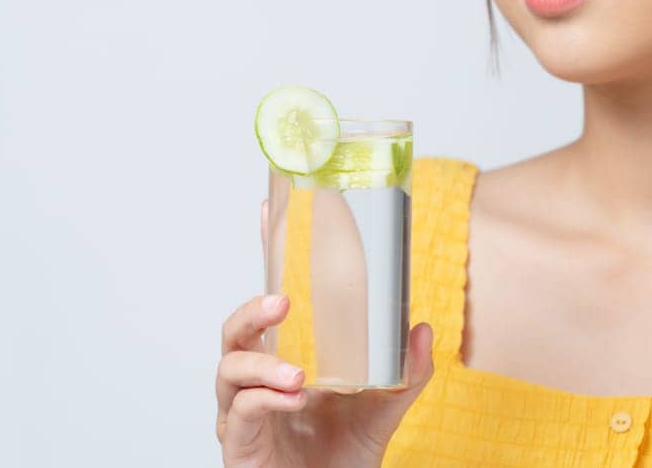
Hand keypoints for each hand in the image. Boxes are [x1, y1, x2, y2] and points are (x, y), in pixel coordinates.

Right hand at [216, 198, 433, 467]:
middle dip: (252, 308)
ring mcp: (242, 411)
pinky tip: (292, 399)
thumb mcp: (386, 404)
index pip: (270, 301)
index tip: (267, 208)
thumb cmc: (345, 452)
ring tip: (299, 375)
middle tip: (283, 301)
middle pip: (234, 330)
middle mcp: (257, 378)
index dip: (266, 255)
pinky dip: (264, 401)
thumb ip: (408, 371)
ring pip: (229, 369)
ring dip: (262, 364)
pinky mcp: (239, 445)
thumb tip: (423, 328)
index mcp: (288, 355)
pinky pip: (239, 413)